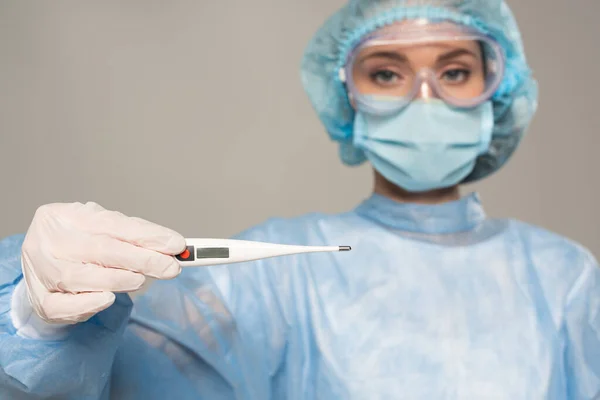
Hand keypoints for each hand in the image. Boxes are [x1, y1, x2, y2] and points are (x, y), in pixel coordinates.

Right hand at [20, 202, 185, 323]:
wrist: (44, 267)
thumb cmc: (81, 245)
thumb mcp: (104, 231)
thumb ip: (133, 237)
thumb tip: (171, 246)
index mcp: (66, 215)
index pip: (113, 223)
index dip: (147, 235)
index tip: (176, 245)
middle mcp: (47, 239)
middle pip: (99, 248)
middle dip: (141, 259)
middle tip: (170, 267)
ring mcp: (38, 269)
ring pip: (79, 277)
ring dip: (118, 279)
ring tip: (141, 280)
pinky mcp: (39, 299)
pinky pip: (62, 305)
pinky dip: (87, 303)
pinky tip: (109, 298)